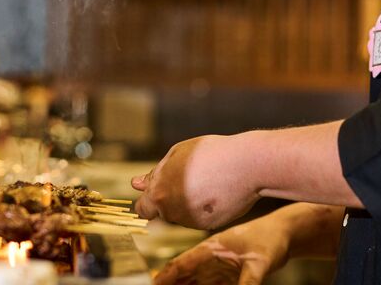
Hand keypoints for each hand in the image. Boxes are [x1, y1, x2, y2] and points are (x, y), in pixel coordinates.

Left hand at [132, 135, 259, 229]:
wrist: (245, 165)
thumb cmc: (210, 153)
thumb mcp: (177, 155)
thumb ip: (155, 174)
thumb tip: (135, 184)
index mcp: (159, 193)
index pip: (142, 208)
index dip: (148, 199)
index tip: (159, 191)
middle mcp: (172, 212)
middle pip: (163, 212)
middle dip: (170, 200)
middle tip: (190, 180)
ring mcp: (190, 221)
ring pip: (182, 215)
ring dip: (189, 203)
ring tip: (208, 180)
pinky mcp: (208, 226)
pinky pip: (201, 218)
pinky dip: (205, 208)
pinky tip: (218, 191)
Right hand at [153, 216, 291, 284]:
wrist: (286, 233)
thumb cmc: (271, 240)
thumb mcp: (259, 264)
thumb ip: (247, 284)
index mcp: (210, 249)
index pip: (179, 266)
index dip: (163, 278)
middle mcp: (210, 259)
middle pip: (182, 277)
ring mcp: (218, 267)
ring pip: (193, 283)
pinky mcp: (228, 275)